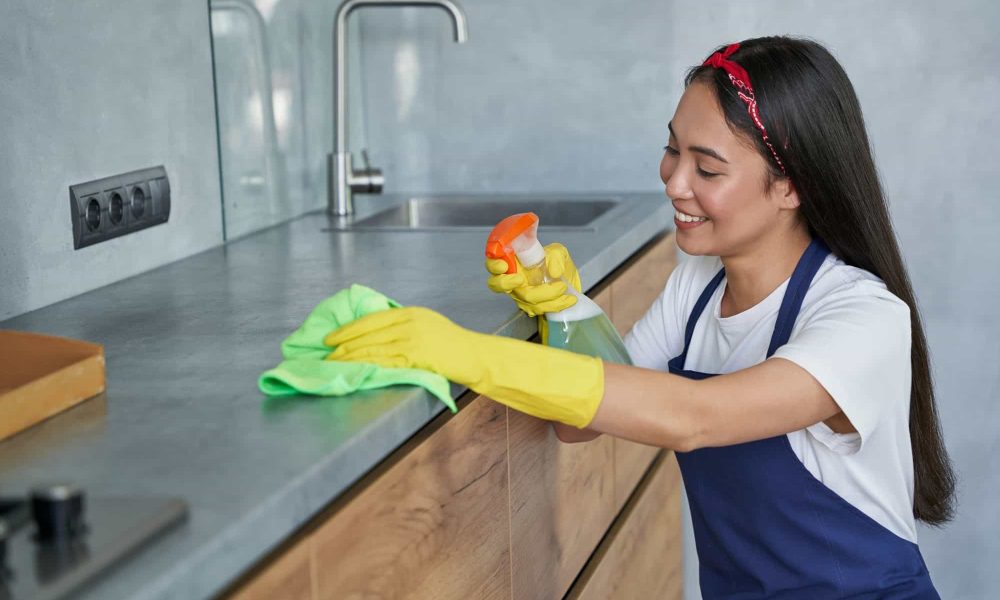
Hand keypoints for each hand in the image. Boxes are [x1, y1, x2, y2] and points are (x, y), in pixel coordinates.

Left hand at [325, 307, 482, 385]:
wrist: (473, 355)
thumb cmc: (451, 343)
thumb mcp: (426, 323)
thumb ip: (403, 325)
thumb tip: (376, 332)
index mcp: (409, 313)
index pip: (371, 319)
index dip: (348, 329)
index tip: (331, 337)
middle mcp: (408, 323)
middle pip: (368, 333)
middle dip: (343, 344)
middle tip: (325, 353)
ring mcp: (411, 340)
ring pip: (372, 348)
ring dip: (349, 357)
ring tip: (334, 363)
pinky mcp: (415, 357)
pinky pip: (384, 361)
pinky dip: (366, 365)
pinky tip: (355, 369)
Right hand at [485, 243, 581, 316]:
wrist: (568, 280)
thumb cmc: (556, 263)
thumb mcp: (558, 252)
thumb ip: (556, 257)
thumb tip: (554, 271)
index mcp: (512, 261)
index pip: (493, 263)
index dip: (494, 266)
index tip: (504, 265)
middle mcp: (511, 279)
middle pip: (497, 284)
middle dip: (507, 283)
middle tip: (520, 279)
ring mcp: (519, 294)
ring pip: (524, 299)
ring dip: (546, 295)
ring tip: (563, 287)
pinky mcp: (531, 306)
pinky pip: (539, 309)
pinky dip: (555, 304)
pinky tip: (568, 299)